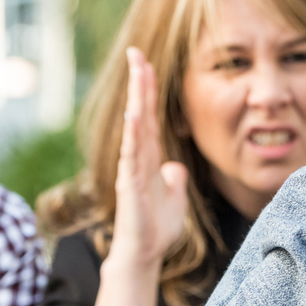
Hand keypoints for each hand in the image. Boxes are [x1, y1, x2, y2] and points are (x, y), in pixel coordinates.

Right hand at [107, 47, 188, 269]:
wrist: (144, 254)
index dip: (149, 89)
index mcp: (149, 157)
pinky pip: (132, 155)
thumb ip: (173, 178)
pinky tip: (134, 114)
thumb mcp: (174, 197)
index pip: (150, 115)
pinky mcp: (131, 185)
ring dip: (136, 98)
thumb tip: (174, 167)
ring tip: (136, 72)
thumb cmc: (156, 228)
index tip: (145, 62)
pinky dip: (133, 134)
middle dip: (139, 82)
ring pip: (135, 127)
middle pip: (140, 112)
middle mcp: (138, 157)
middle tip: (136, 52)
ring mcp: (132, 169)